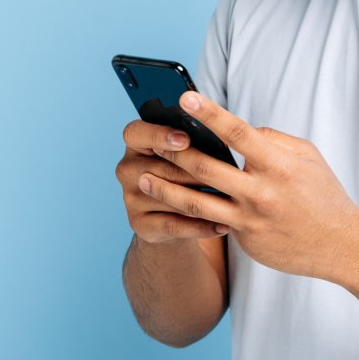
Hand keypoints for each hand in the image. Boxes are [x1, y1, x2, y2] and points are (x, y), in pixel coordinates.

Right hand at [115, 119, 229, 242]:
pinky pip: (173, 225)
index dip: (159, 135)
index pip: (135, 132)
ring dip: (201, 199)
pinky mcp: (139, 224)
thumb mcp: (191, 152)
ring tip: (231, 199)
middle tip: (226, 174)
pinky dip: (200, 226)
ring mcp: (130, 198)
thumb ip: (197, 142)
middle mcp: (127, 169)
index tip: (185, 139)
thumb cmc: (190, 171)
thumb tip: (221, 139)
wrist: (178, 215)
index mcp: (136, 142)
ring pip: (168, 197)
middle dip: (194, 171)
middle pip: (159, 168)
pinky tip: (223, 226)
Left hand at [138, 92, 358, 280]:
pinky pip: (210, 223)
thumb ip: (272, 140)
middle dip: (174, 151)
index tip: (184, 97)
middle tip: (151, 138)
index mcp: (279, 164)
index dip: (208, 113)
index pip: (237, 132)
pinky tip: (166, 205)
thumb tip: (241, 131)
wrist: (340, 245)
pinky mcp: (244, 240)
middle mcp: (261, 191)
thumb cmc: (323, 194)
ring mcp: (250, 219)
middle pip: (206, 166)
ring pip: (196, 201)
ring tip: (142, 178)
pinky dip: (187, 213)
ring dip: (165, 188)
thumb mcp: (307, 156)